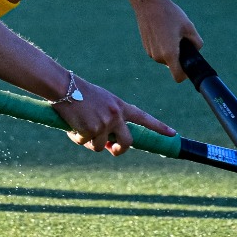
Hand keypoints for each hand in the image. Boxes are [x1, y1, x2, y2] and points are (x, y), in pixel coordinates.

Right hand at [51, 76, 173, 154]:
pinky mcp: (90, 130)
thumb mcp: (102, 101)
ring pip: (101, 146)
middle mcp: (116, 115)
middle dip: (118, 150)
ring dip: (89, 142)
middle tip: (111, 149)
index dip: (159, 127)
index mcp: (120, 106)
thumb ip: (111, 118)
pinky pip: (84, 143)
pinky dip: (76, 138)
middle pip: (127, 143)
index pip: (144, 118)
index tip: (172, 134)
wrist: (64, 86)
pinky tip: (71, 125)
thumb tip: (109, 144)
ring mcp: (104, 124)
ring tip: (79, 127)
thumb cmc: (80, 93)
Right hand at [135, 0, 203, 81]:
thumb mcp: (189, 27)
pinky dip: (163, 45)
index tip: (189, 65)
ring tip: (171, 32)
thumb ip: (197, 42)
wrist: (148, 3)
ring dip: (171, 50)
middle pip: (173, 65)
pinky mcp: (146, 46)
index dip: (185, 74)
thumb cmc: (170, 14)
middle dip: (179, 56)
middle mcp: (158, 56)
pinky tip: (163, 30)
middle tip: (181, 38)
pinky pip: (158, 51)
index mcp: (170, 53)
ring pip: (165, 58)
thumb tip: (196, 49)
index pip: (178, 76)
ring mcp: (150, 52)